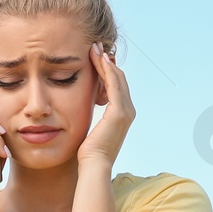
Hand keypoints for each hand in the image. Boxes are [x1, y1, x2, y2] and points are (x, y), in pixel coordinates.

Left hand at [77, 42, 133, 166]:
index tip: (94, 56)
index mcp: (122, 114)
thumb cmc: (88, 152)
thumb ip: (92, 113)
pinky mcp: (119, 112)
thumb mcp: (92, 127)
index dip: (106, 69)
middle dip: (106, 61)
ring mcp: (126, 111)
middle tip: (95, 46)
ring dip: (105, 61)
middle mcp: (128, 110)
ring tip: (94, 48)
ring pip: (117, 78)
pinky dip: (106, 70)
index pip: (116, 85)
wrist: (94, 165)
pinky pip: (114, 84)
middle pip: (119, 78)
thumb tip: (84, 103)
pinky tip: (98, 59)